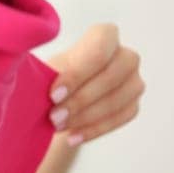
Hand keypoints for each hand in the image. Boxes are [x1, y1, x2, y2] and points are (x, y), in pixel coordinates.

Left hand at [44, 23, 144, 146]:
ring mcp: (133, 81)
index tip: (53, 94)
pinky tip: (73, 136)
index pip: (100, 46)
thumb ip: (46, 70)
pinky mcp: (133, 105)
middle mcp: (125, 56)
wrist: (59, 100)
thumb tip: (39, 77)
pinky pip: (120, 118)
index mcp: (104, 36)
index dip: (78, 72)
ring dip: (85, 117)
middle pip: (111, 76)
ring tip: (58, 127)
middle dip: (80, 100)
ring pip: (117, 100)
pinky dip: (94, 129)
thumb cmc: (51, 78)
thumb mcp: (43, 69)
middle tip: (53, 116)